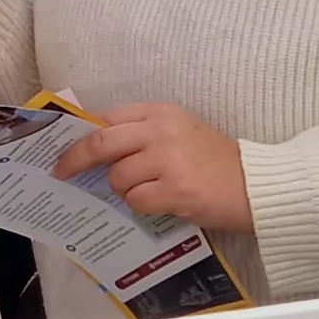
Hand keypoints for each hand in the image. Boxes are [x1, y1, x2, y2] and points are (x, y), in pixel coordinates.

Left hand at [55, 104, 253, 233]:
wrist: (257, 184)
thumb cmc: (217, 162)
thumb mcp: (181, 132)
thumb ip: (143, 134)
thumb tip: (97, 148)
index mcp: (162, 112)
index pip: (108, 119)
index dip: (81, 135)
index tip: (64, 149)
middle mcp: (161, 130)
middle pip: (101, 143)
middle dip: (75, 160)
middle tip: (62, 173)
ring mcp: (168, 160)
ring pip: (118, 177)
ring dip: (124, 189)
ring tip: (149, 191)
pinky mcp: (175, 189)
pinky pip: (135, 200)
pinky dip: (142, 206)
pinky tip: (162, 202)